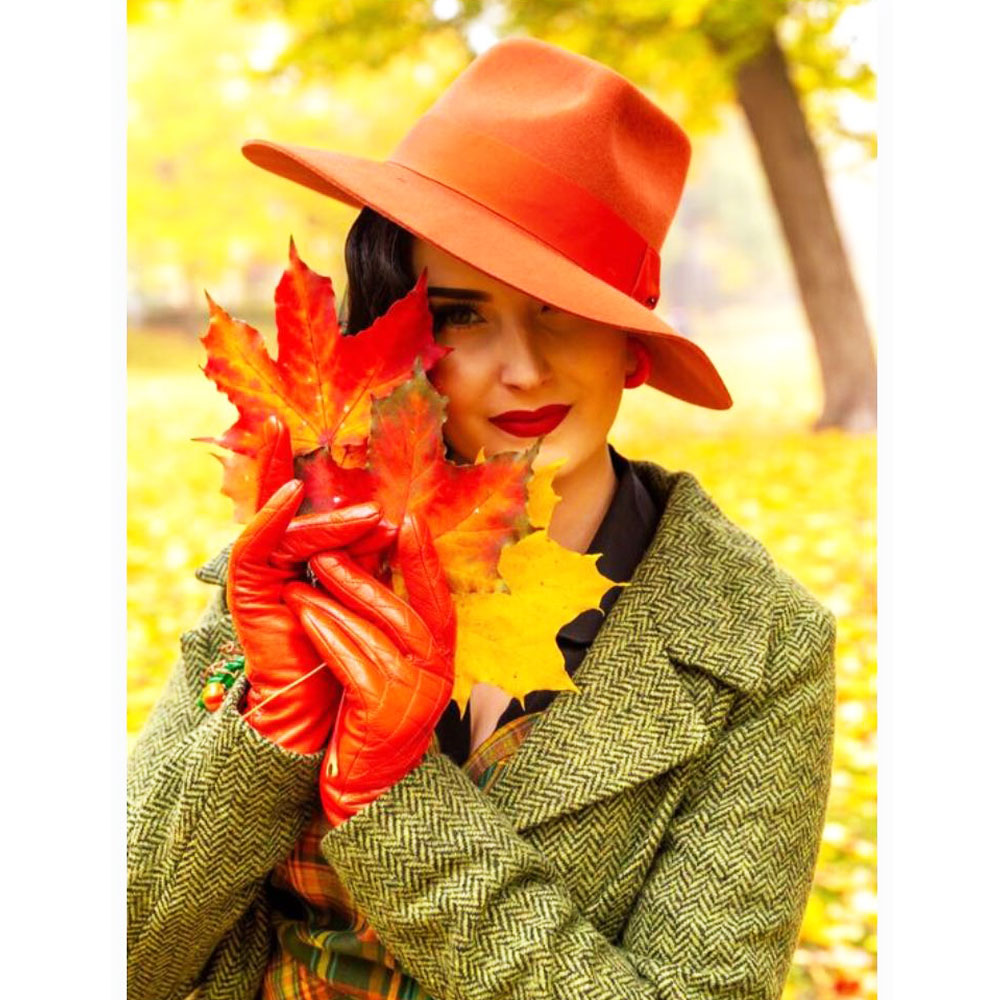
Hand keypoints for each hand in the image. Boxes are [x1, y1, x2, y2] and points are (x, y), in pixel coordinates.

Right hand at [226, 416, 388, 753]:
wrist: (319, 711)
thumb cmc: (348, 659)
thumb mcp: (363, 601)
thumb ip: (369, 563)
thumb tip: (394, 524)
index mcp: (312, 566)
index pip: (325, 524)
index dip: (345, 503)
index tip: (380, 493)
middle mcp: (285, 566)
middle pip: (312, 527)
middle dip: (347, 517)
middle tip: (382, 511)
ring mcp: (264, 575)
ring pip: (294, 534)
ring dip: (330, 523)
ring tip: (368, 516)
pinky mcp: (247, 588)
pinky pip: (253, 544)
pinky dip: (271, 515)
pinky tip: (292, 492)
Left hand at [283, 513, 455, 825]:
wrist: (372, 793)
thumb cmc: (375, 724)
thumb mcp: (396, 674)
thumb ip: (392, 633)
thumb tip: (373, 574)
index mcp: (442, 662)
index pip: (440, 601)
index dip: (425, 560)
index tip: (408, 520)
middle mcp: (435, 676)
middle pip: (405, 613)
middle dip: (365, 576)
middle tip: (329, 545)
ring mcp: (412, 697)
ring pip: (376, 635)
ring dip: (336, 602)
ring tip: (303, 578)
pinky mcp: (381, 717)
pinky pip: (353, 664)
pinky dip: (328, 636)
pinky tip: (304, 616)